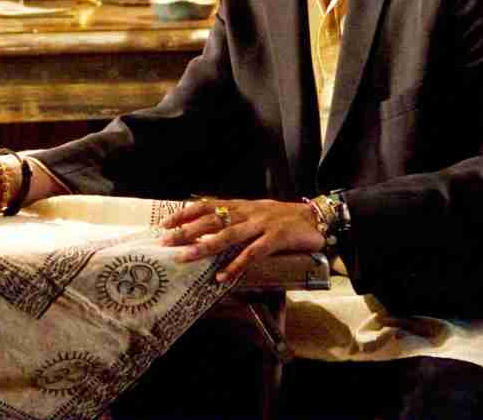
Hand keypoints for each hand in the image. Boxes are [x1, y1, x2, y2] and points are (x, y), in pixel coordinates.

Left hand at [159, 198, 323, 282]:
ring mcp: (262, 225)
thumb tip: (211, 226)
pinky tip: (222, 276)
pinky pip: (252, 254)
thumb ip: (237, 217)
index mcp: (241, 205)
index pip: (207, 205)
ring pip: (228, 235)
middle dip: (186, 230)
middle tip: (165, 241)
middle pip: (211, 220)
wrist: (318, 217)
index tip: (165, 223)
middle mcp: (248, 212)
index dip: (184, 213)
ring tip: (185, 257)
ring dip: (204, 246)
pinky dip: (236, 266)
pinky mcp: (276, 238)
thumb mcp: (257, 211)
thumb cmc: (285, 217)